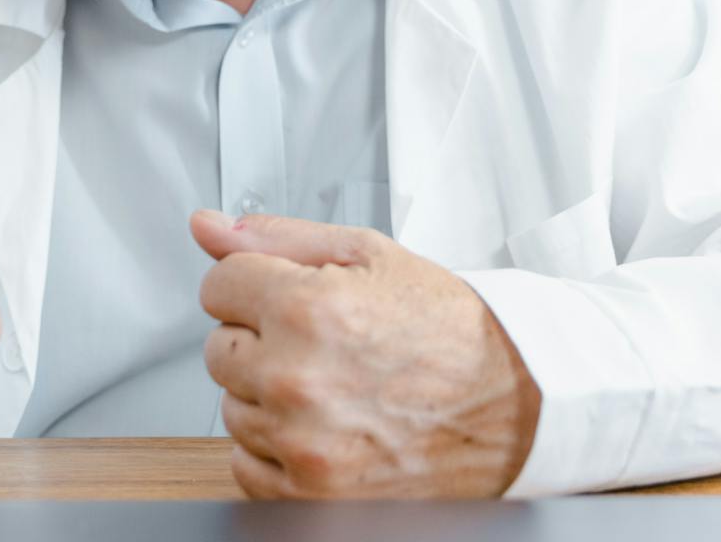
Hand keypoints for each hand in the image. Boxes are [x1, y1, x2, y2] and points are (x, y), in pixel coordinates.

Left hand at [191, 209, 540, 498]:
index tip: (294, 297)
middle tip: (325, 342)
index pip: (218, 286)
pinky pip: (244, 465)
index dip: (257, 286)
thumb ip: (276, 239)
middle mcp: (296, 379)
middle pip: (217, 348)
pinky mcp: (309, 494)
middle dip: (261, 339)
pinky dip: (276, 448)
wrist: (515, 404)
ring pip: (231, 406)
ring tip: (336, 384)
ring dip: (269, 395)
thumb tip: (205, 227)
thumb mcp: (367, 256)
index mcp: (307, 309)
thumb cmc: (446, 329)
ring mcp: (300, 444)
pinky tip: (327, 425)